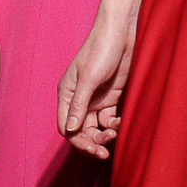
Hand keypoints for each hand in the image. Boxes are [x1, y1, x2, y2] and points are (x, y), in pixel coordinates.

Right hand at [58, 6, 135, 159]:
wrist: (121, 33)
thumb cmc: (100, 50)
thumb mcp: (88, 78)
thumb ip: (78, 104)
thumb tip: (70, 130)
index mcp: (66, 94)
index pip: (65, 125)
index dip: (76, 140)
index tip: (91, 148)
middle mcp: (77, 99)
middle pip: (79, 130)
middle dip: (90, 142)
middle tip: (103, 153)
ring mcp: (94, 99)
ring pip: (94, 127)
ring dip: (103, 135)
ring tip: (114, 133)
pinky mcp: (109, 98)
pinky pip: (108, 119)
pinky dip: (113, 125)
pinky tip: (120, 123)